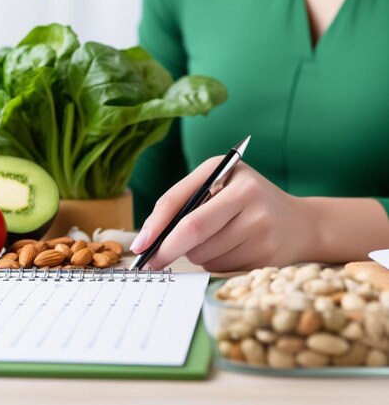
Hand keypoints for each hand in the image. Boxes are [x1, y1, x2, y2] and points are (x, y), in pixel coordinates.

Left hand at [130, 157, 312, 271]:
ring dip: (195, 255)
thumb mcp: (217, 184)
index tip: (139, 246)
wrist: (301, 224)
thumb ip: (182, 201)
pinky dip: (214, 263)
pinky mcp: (266, 257)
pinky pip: (221, 268)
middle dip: (168, 250)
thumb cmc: (245, 201)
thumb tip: (148, 238)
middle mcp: (250, 198)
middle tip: (152, 262)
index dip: (158, 228)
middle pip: (194, 235)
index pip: (184, 206)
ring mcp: (261, 229)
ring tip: (214, 240)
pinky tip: (232, 250)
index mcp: (231, 174)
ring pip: (204, 255)